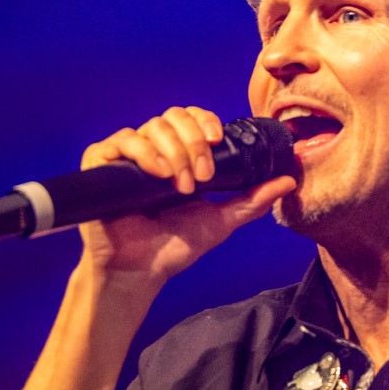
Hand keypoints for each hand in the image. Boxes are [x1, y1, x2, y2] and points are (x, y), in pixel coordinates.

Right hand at [77, 106, 295, 284]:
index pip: (189, 118)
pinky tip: (158, 174)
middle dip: (193, 143)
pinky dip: (143, 151)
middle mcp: (151, 151)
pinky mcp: (100, 166)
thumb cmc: (174, 248)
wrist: (141, 272)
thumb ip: (252, 200)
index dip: (204, 121)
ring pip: (152, 127)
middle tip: (201, 178)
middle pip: (173, 118)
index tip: (217, 138)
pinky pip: (121, 141)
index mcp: (176, 156)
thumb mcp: (220, 221)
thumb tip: (288, 181)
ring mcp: (125, 157)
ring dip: (174, 152)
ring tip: (179, 185)